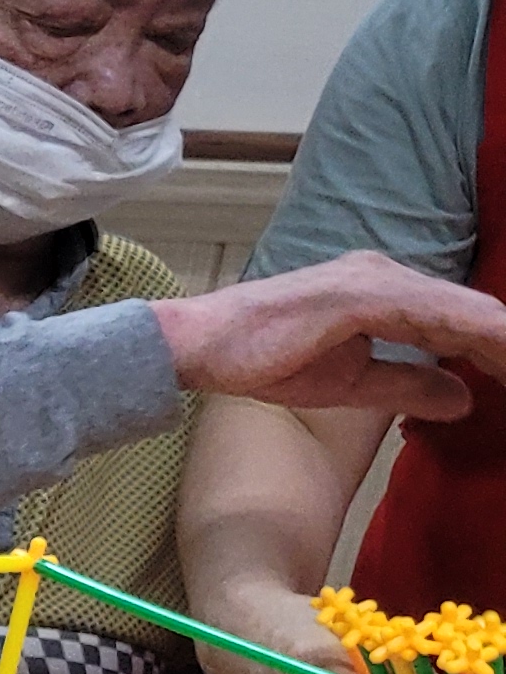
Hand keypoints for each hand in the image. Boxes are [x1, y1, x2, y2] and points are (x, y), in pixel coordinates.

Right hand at [151, 252, 505, 416]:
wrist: (198, 345)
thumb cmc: (260, 359)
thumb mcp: (351, 382)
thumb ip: (408, 383)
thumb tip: (465, 399)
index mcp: (383, 292)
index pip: (461, 321)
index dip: (500, 352)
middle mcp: (386, 274)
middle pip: (474, 312)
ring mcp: (376, 279)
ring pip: (466, 312)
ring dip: (503, 343)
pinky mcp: (362, 293)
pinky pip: (437, 314)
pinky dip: (478, 335)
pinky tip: (502, 353)